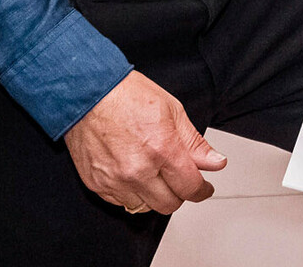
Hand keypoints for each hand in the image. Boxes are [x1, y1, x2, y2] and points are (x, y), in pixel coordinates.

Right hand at [65, 71, 226, 214]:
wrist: (87, 93)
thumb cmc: (126, 96)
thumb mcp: (172, 110)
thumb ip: (194, 143)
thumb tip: (215, 162)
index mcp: (161, 149)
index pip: (190, 187)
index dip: (202, 190)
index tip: (203, 188)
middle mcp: (138, 169)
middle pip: (169, 204)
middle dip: (179, 193)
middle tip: (178, 179)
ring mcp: (115, 180)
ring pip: (145, 208)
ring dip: (153, 195)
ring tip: (152, 173)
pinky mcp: (97, 184)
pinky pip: (121, 203)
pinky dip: (131, 193)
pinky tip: (133, 174)